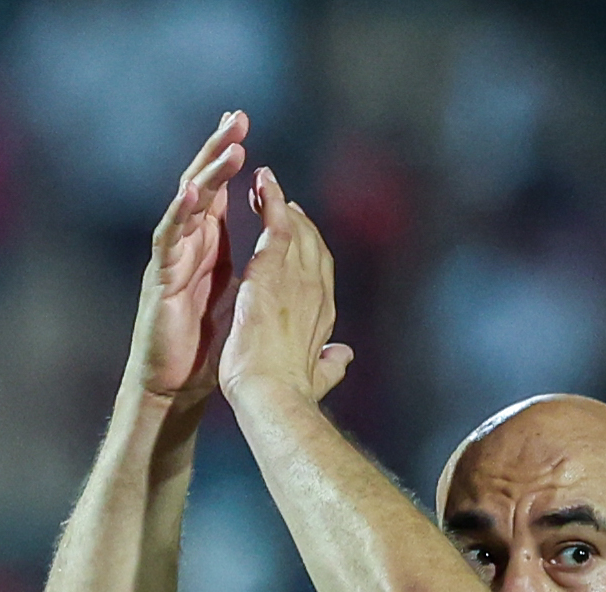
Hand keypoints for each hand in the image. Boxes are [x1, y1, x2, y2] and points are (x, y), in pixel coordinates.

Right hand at [127, 112, 248, 406]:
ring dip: (208, 171)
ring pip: (187, 204)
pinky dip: (178, 212)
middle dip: (220, 150)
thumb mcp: (249, 308)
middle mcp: (188, 247)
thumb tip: (307, 275)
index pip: (221, 193)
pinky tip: (192, 188)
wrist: (174, 389)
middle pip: (203, 186)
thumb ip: (270, 285)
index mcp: (210, 250)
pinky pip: (168, 239)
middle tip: (238, 115)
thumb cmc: (208, 356)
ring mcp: (171, 260)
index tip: (244, 126)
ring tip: (229, 143)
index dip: (232, 161)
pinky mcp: (160, 279)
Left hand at [217, 166, 353, 403]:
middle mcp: (315, 291)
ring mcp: (297, 280)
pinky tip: (261, 183)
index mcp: (321, 314)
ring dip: (279, 203)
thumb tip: (344, 357)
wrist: (272, 397)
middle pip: (312, 244)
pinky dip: (270, 203)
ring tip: (264, 180)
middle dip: (296, 219)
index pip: (319, 272)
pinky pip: (276, 228)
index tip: (299, 232)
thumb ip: (330, 364)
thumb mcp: (315, 376)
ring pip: (295, 230)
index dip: (311, 250)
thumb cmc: (287, 396)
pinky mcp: (272, 275)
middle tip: (280, 197)